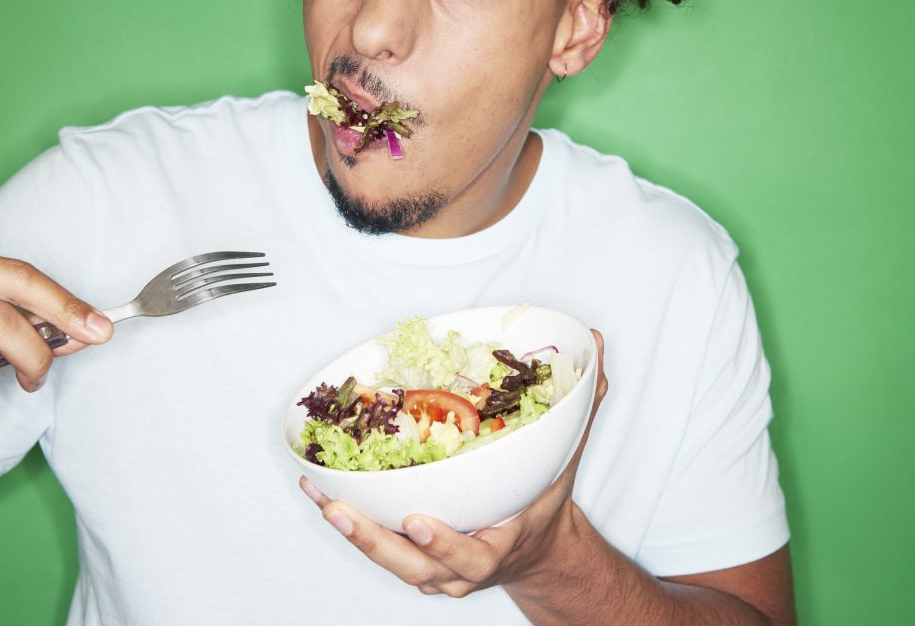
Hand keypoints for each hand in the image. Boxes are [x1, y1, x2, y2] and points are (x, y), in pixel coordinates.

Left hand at [301, 329, 607, 597]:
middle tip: (342, 511)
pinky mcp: (412, 561)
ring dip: (352, 532)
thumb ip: (580, 404)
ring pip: (387, 560)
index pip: (472, 555)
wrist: (537, 550)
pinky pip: (376, 547)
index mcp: (500, 545)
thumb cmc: (544, 500)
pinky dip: (348, 522)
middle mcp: (462, 567)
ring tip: (321, 498)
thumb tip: (596, 344)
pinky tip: (317, 491)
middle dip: (375, 543)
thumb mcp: (568, 456)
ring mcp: (434, 571)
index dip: (445, 545)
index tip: (419, 523)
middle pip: (414, 567)